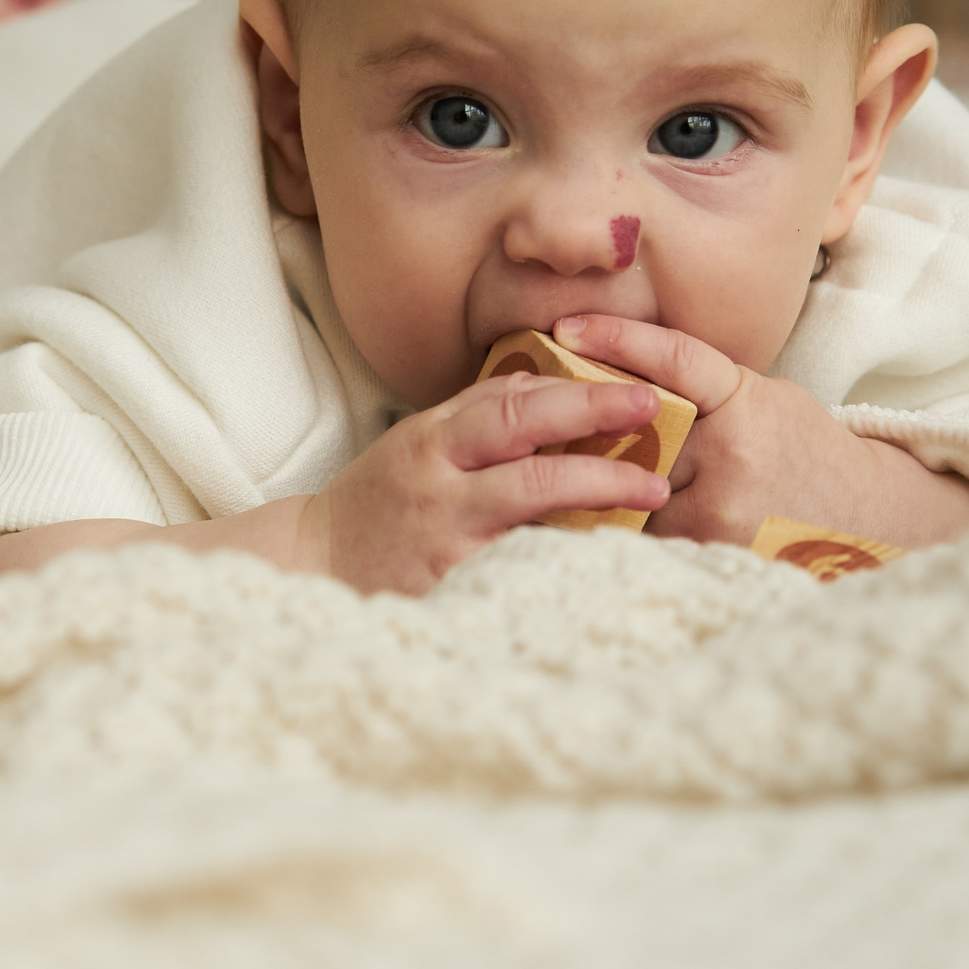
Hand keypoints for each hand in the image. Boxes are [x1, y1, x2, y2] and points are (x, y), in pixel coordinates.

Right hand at [303, 372, 669, 595]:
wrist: (315, 566)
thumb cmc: (379, 502)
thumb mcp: (419, 444)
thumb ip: (478, 416)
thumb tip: (552, 387)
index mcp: (432, 437)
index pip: (511, 401)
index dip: (578, 392)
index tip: (638, 389)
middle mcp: (438, 479)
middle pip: (523, 437)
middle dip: (594, 418)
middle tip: (653, 412)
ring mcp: (445, 532)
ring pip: (529, 500)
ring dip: (597, 489)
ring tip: (652, 489)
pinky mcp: (450, 582)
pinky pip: (519, 561)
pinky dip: (566, 552)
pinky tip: (610, 553)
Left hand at [552, 315, 968, 550]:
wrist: (867, 516)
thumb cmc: (802, 450)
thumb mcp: (762, 399)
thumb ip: (701, 392)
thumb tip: (617, 375)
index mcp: (745, 400)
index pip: (675, 359)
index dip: (618, 337)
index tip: (566, 325)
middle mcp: (732, 453)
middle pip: (637, 436)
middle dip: (602, 434)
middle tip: (556, 426)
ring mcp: (722, 508)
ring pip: (635, 491)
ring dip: (614, 487)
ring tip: (589, 481)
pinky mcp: (714, 551)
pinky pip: (650, 534)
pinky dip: (635, 526)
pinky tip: (621, 523)